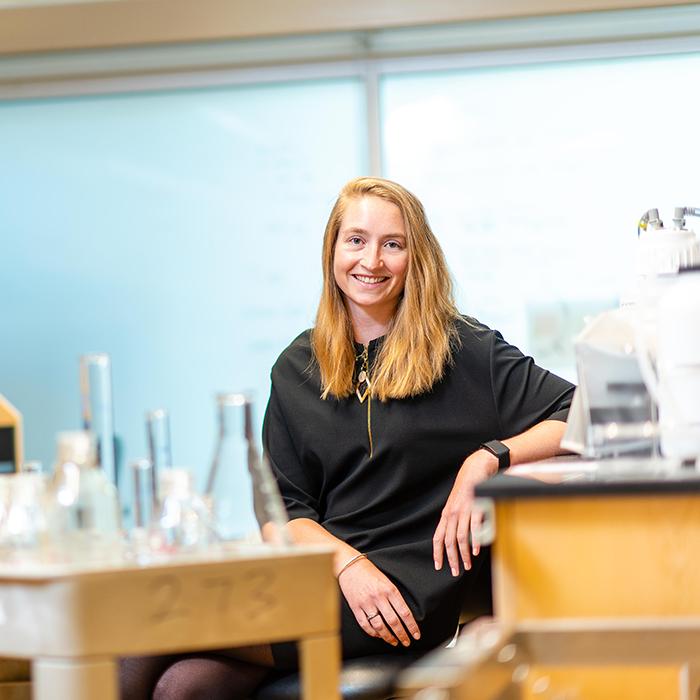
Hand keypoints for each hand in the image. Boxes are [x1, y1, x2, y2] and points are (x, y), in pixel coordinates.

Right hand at [337, 558, 420, 646]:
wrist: (350, 565)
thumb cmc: (369, 572)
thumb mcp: (386, 580)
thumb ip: (394, 596)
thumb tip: (403, 615)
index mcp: (389, 589)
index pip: (404, 612)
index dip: (411, 626)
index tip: (416, 635)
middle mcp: (378, 596)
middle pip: (393, 622)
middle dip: (402, 635)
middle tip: (406, 642)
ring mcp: (366, 603)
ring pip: (380, 626)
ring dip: (388, 637)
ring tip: (394, 641)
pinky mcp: (355, 607)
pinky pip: (365, 625)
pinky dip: (373, 633)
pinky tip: (378, 635)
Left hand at [432, 449, 497, 576]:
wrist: (476, 468)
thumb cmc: (467, 487)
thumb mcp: (457, 504)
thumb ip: (455, 519)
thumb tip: (458, 537)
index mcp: (446, 514)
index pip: (438, 537)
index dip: (437, 553)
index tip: (438, 566)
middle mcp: (452, 513)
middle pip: (448, 541)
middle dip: (451, 558)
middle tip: (454, 572)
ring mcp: (463, 510)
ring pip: (460, 537)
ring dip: (463, 554)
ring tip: (467, 565)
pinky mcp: (475, 507)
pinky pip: (474, 527)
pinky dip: (475, 541)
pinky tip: (476, 550)